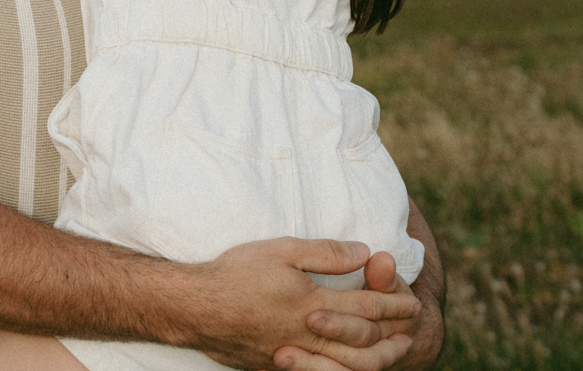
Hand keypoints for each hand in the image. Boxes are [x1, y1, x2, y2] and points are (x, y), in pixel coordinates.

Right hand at [193, 238, 417, 370]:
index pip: (367, 305)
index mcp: (315, 303)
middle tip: (411, 328)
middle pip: (366, 340)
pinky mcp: (280, 367)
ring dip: (378, 359)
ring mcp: (297, 355)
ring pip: (350, 365)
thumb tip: (364, 252)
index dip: (393, 302)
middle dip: (393, 333)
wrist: (196, 308)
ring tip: (392, 352)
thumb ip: (325, 253)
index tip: (411, 301)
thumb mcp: (281, 249)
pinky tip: (348, 366)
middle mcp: (312, 334)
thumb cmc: (236, 274)